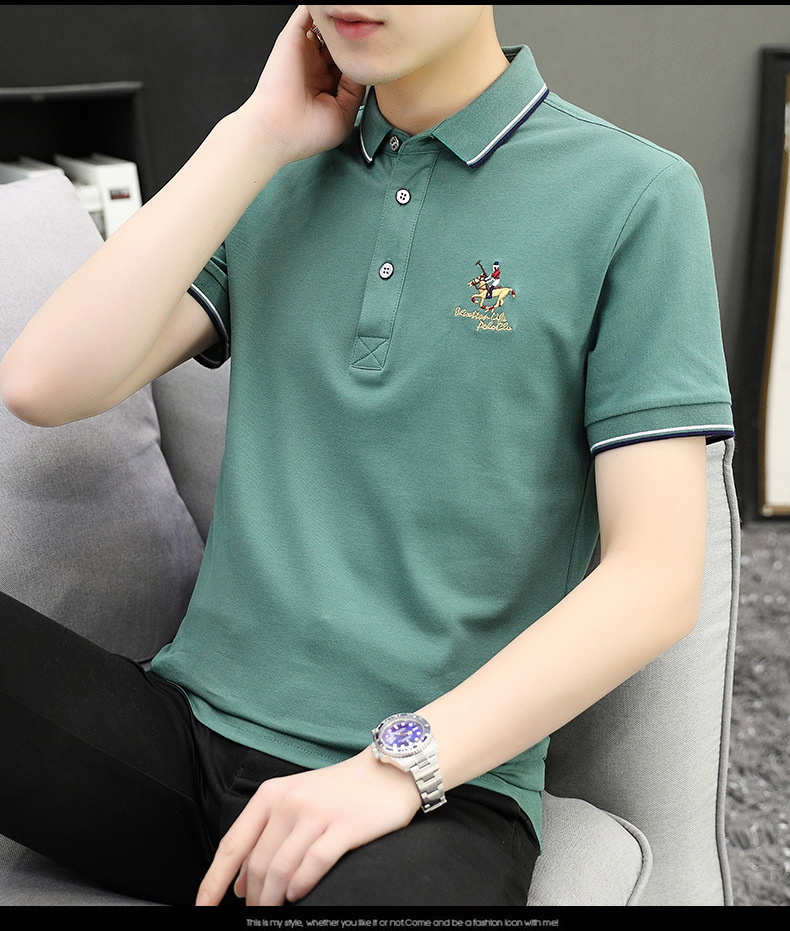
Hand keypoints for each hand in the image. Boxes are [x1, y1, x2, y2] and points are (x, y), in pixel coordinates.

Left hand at [195, 749, 420, 905]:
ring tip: (274, 914)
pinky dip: (301, 885)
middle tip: (256, 915)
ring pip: (280, 870)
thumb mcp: (292, 801)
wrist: (385, 772)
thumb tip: (236, 884)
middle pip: (256, 865)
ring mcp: (316, 814)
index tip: (202, 908)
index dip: (212, 882)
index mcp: (270, 795)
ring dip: (272, 900)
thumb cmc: (336, 792)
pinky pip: (313, 863)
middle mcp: (289, 803)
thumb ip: (264, 836)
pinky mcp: (345, 827)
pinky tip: (298, 896)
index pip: (231, 845)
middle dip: (251, 900)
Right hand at [240, 5, 365, 165]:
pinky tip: (335, 12)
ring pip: (324, 27)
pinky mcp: (292, 38)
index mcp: (325, 85)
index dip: (360, 58)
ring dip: (336, 25)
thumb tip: (363, 66)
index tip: (374, 54)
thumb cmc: (308, 132)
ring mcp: (303, 51)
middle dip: (351, 40)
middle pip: (338, 43)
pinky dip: (318, 10)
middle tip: (368, 33)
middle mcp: (314, 66)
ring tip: (354, 16)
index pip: (348, 63)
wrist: (280, 130)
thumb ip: (357, 87)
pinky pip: (306, 13)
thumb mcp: (345, 113)